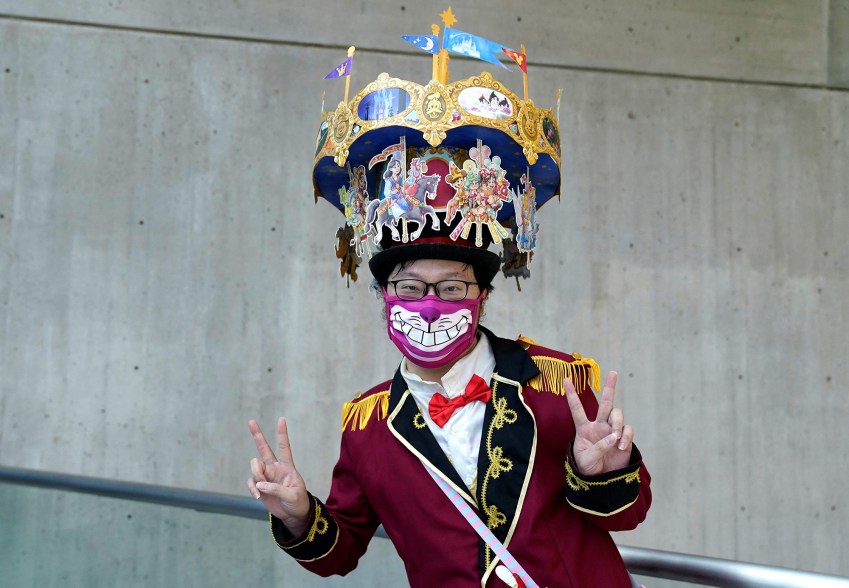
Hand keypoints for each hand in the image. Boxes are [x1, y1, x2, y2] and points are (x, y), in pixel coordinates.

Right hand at [247, 417, 310, 535]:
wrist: (292, 514)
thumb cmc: (297, 502)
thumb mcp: (293, 495)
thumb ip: (277, 489)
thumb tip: (260, 484)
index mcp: (287, 467)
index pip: (284, 447)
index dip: (282, 434)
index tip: (281, 419)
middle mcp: (275, 468)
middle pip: (264, 449)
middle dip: (257, 435)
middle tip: (251, 421)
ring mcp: (266, 476)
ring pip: (255, 467)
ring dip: (256, 476)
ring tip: (262, 490)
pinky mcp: (259, 486)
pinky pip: (251, 482)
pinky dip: (252, 488)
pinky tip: (257, 496)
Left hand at [565, 371, 633, 475]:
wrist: (603, 481)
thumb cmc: (589, 469)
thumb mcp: (586, 459)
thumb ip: (598, 447)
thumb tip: (613, 436)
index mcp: (584, 429)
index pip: (576, 409)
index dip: (571, 395)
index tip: (566, 379)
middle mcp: (599, 426)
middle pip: (605, 402)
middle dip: (609, 387)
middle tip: (613, 372)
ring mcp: (612, 430)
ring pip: (617, 414)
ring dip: (618, 423)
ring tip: (616, 439)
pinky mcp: (624, 438)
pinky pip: (628, 429)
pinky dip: (626, 436)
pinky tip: (620, 446)